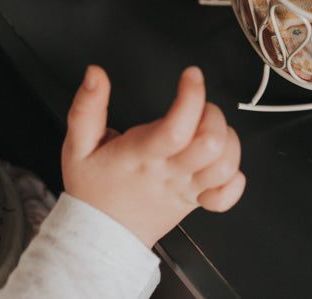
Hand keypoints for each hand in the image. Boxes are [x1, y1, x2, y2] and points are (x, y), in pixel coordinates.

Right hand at [62, 65, 245, 247]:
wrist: (100, 236)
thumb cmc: (92, 189)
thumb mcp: (77, 146)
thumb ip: (86, 107)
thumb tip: (95, 75)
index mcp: (142, 156)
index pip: (176, 128)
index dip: (191, 97)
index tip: (191, 76)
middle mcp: (169, 173)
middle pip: (210, 145)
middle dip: (213, 115)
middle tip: (199, 106)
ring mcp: (186, 189)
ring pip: (225, 166)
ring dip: (227, 141)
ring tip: (209, 130)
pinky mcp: (196, 201)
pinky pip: (228, 195)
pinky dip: (234, 178)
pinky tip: (220, 164)